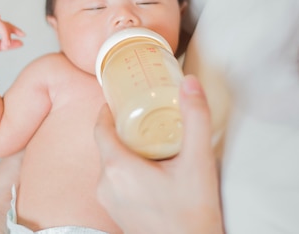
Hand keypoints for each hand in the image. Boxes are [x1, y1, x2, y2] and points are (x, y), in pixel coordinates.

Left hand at [94, 75, 223, 233]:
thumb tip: (188, 82)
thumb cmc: (192, 215)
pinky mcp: (116, 213)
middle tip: (144, 115)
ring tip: (151, 140)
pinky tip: (151, 169)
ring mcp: (108, 201)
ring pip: (111, 163)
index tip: (121, 96)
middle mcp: (105, 184)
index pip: (100, 126)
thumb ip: (194, 118)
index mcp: (117, 167)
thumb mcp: (198, 161)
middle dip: (123, 127)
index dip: (108, 109)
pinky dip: (128, 168)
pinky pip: (115, 180)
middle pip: (107, 143)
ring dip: (127, 149)